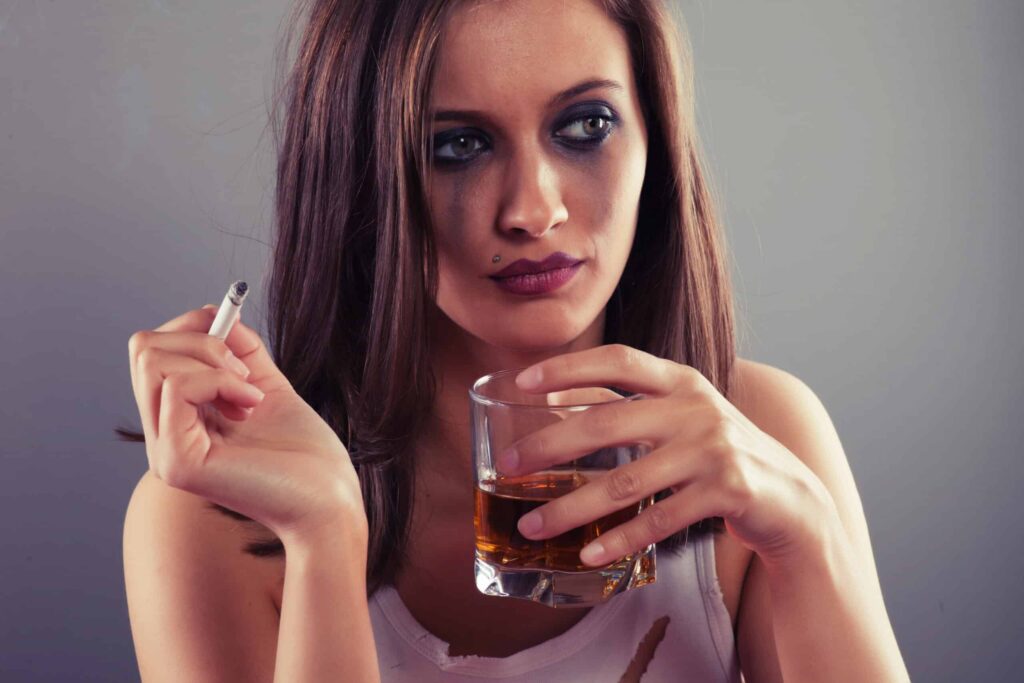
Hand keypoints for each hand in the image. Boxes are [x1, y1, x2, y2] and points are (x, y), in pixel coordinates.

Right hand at [128, 305, 366, 544]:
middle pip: (143, 349)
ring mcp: (164, 452)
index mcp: (177, 422)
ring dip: (213, 359)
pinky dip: (220, 380)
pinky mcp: (178, 462)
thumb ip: (239, 351)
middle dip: (201, 339)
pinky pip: (177, 387)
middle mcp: (162, 438)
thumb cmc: (305, 454)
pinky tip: (251, 405)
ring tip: (250, 392)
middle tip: (245, 373)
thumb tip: (214, 312)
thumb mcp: (267, 385)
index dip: (193, 328)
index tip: (238, 341)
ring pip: (153, 362)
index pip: (150, 351)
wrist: (328, 500)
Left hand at [494, 344, 837, 566]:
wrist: (791, 497)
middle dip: (549, 445)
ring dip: (571, 507)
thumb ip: (631, 403)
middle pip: (607, 422)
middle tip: (506, 466)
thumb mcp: (682, 415)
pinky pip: (658, 521)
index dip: (569, 367)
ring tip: (532, 526)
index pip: (618, 360)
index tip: (524, 380)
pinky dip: (620, 539)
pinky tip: (589, 552)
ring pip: (624, 482)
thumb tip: (556, 398)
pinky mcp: (726, 492)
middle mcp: (695, 408)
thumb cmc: (718, 453)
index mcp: (680, 381)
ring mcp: (712, 449)